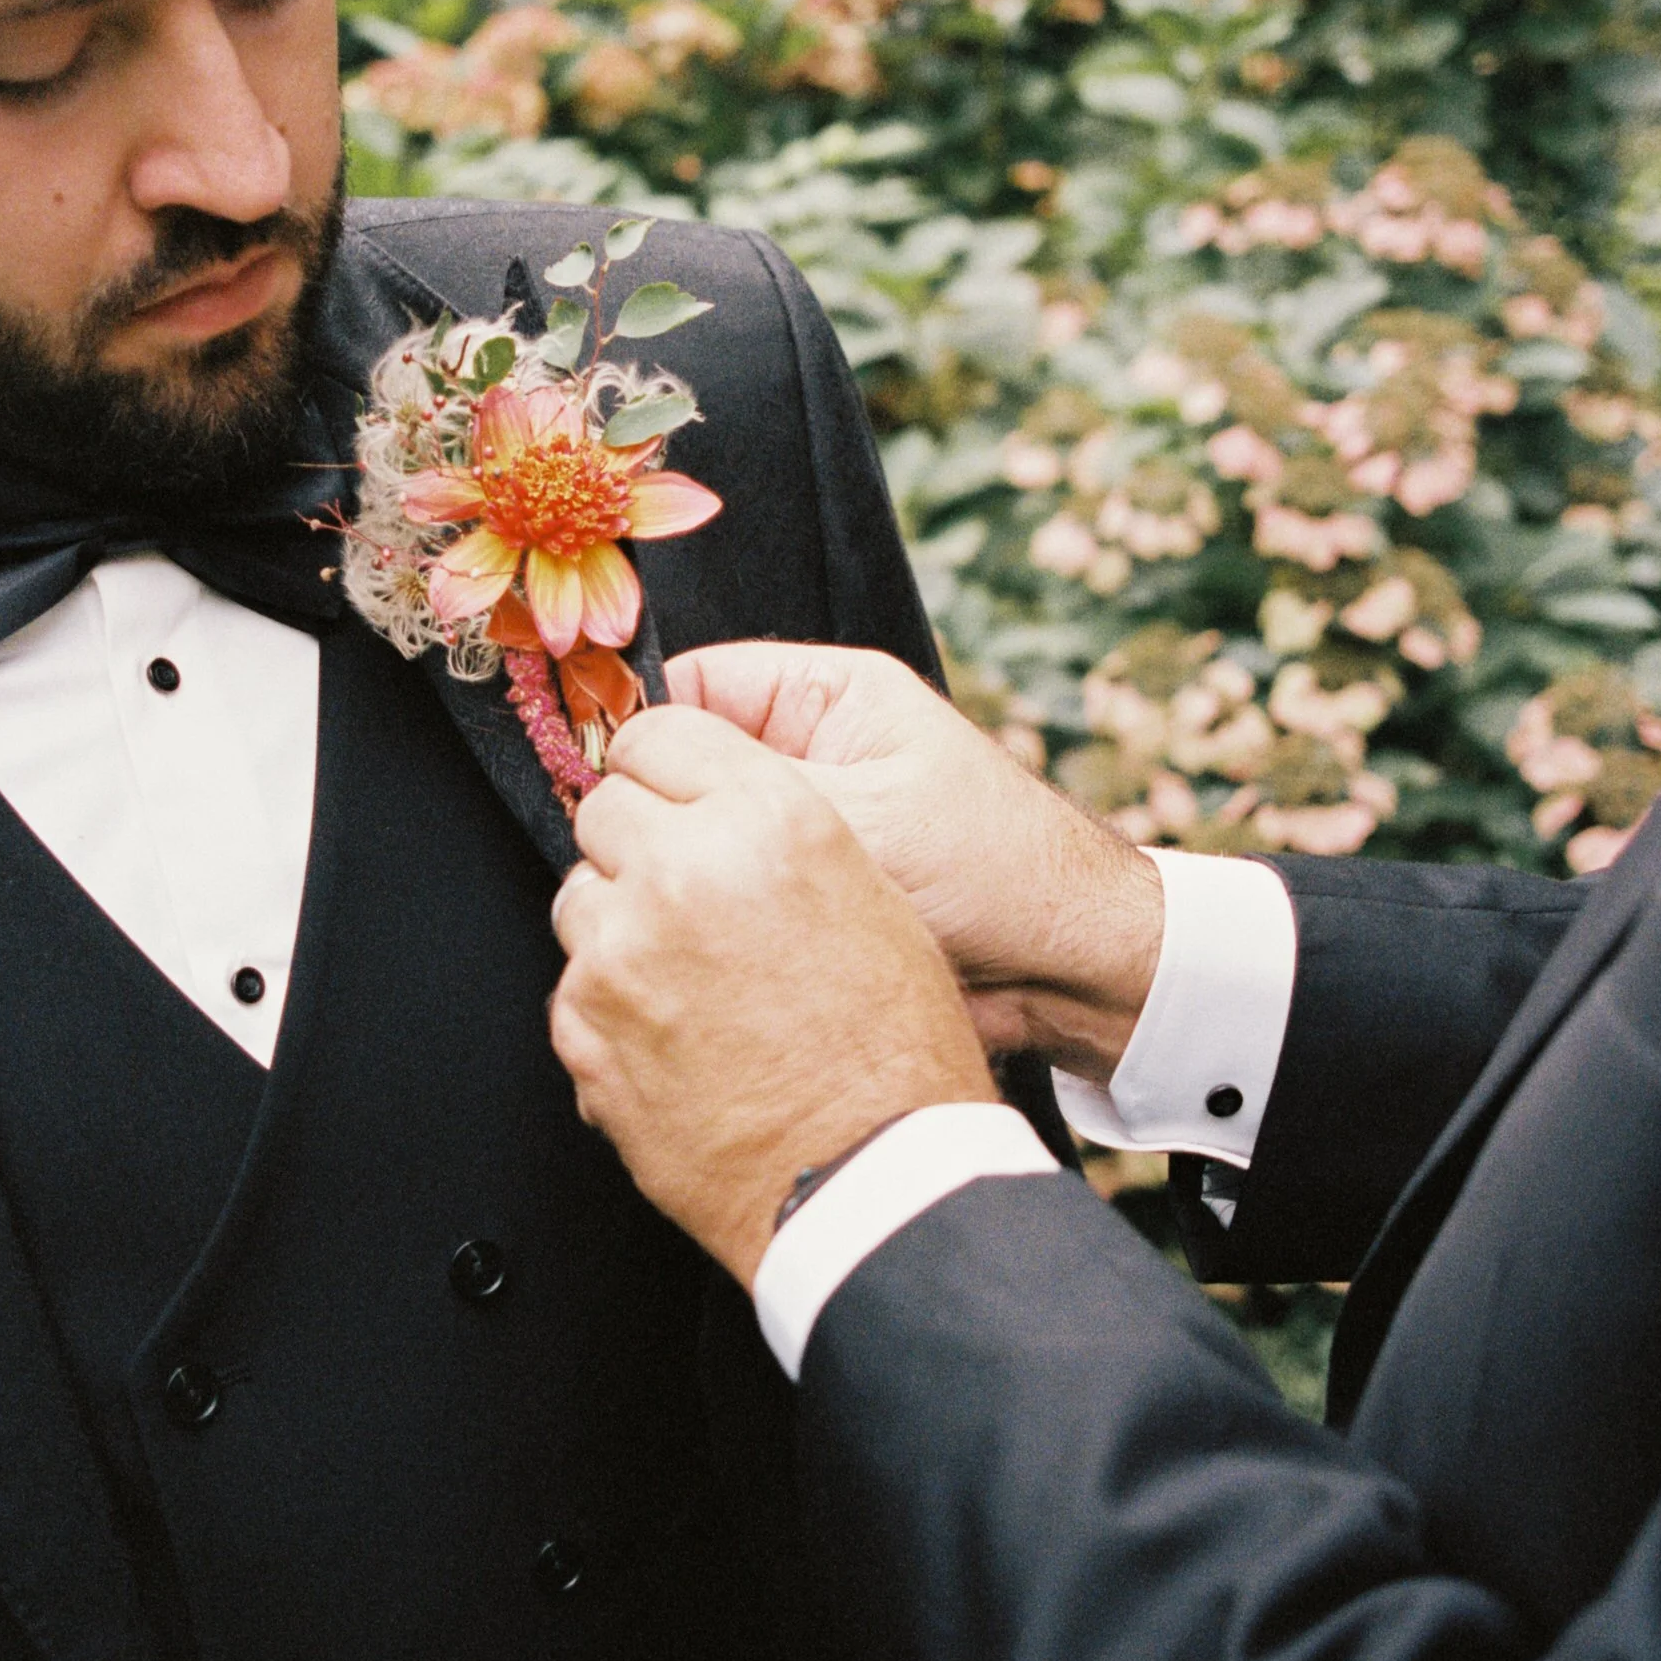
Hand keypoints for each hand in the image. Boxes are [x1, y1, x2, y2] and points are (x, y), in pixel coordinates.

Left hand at [549, 708, 995, 1286]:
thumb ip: (775, 834)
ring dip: (619, 927)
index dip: (663, 768)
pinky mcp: (583, 1027)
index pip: (658, 734)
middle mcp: (683, 869)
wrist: (870, 1179)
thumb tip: (710, 811)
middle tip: (686, 900)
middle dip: (638, 847)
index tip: (666, 791)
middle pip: (605, 810)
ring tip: (693, 984)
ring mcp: (621, 950)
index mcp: (769, 817)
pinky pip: (572, 986)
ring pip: (579, 898)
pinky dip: (610, 1008)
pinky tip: (675, 1040)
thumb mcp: (871, 897)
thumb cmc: (894, 1052)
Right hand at [664, 641, 1163, 1078]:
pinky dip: (705, 929)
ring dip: (680, 881)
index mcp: (823, 699)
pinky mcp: (801, 904)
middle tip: (625, 864)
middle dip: (653, 817)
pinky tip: (691, 951)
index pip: (689, 690)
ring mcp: (801, 834)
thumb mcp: (861, 814)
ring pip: (696, 845)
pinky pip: (725, 905)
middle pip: (682, 771)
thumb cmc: (993, 870)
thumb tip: (624, 783)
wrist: (1067, 970)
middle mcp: (806, 758)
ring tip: (666, 911)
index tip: (593, 787)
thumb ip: (743, 791)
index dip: (636, 738)